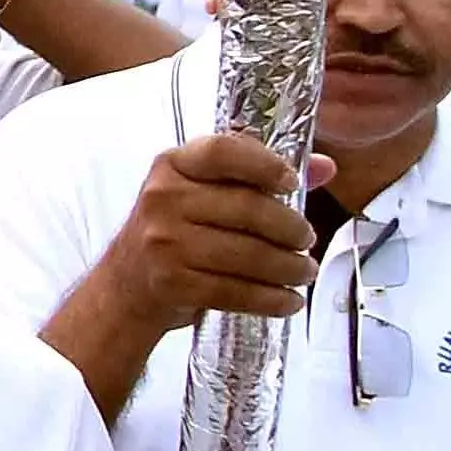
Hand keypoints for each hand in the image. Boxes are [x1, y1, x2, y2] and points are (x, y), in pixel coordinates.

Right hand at [94, 133, 331, 337]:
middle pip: (247, 208)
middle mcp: (163, 198)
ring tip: (303, 271)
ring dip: (289, 268)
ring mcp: (164, 242)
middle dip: (291, 229)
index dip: (265, 164)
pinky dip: (272, 299)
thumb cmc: (174, 231)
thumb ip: (260, 177)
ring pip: (248, 255)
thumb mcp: (203, 193)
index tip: (293, 182)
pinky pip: (237, 291)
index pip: (223, 151)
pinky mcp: (172, 283)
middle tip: (307, 240)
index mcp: (172, 165)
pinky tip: (288, 300)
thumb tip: (326, 168)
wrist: (124, 284)